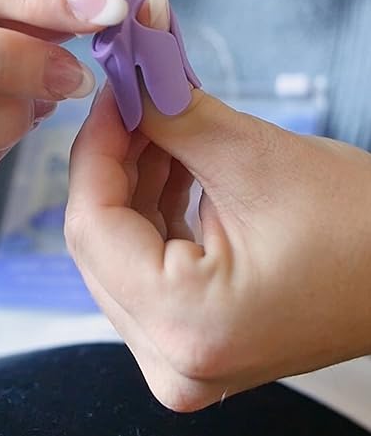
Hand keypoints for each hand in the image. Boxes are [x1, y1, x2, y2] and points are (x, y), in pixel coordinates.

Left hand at [67, 74, 370, 411]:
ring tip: (158, 124)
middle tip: (131, 100)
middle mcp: (171, 360)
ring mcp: (179, 357)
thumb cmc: (364, 230)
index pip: (91, 226)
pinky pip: (145, 264)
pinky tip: (172, 162)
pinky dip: (153, 207)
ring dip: (133, 179)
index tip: (112, 93)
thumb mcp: (255, 158)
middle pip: (99, 240)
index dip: (94, 147)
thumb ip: (171, 114)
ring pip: (118, 248)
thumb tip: (127, 75)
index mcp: (186, 325)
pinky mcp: (191, 338)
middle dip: (112, 160)